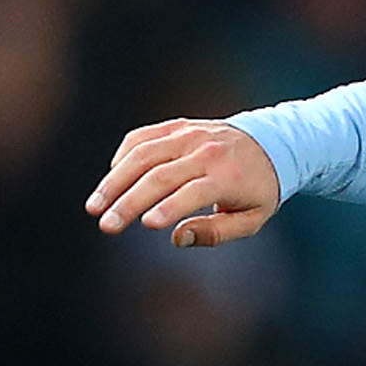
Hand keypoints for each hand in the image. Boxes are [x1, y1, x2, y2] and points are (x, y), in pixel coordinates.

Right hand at [86, 120, 279, 246]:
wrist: (270, 143)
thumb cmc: (257, 191)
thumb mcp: (251, 220)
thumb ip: (216, 233)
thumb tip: (176, 238)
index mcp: (228, 177)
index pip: (192, 192)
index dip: (168, 208)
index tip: (145, 225)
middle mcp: (205, 151)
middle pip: (160, 175)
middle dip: (129, 202)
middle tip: (106, 225)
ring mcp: (189, 134)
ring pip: (143, 154)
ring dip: (114, 180)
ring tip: (95, 205)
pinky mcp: (177, 126)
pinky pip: (142, 137)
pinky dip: (122, 156)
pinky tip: (111, 179)